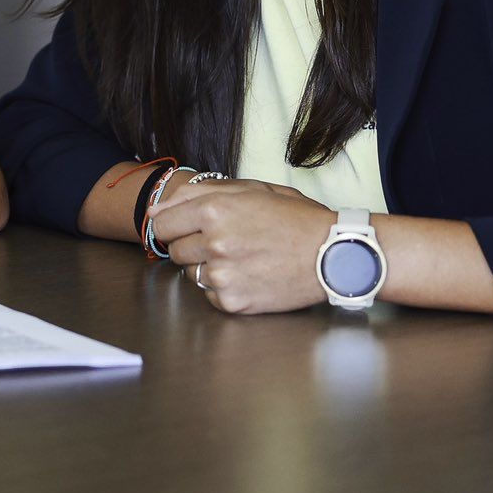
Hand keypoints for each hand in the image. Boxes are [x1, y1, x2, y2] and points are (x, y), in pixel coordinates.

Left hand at [148, 179, 334, 314]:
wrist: (334, 254)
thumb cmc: (296, 219)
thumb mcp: (251, 190)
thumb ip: (199, 194)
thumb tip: (157, 208)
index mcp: (214, 209)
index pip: (161, 224)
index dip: (172, 226)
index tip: (184, 229)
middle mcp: (214, 243)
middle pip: (174, 251)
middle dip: (192, 246)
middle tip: (226, 242)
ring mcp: (223, 275)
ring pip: (191, 275)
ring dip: (208, 268)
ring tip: (242, 259)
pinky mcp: (233, 302)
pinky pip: (210, 296)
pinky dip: (225, 289)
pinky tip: (250, 276)